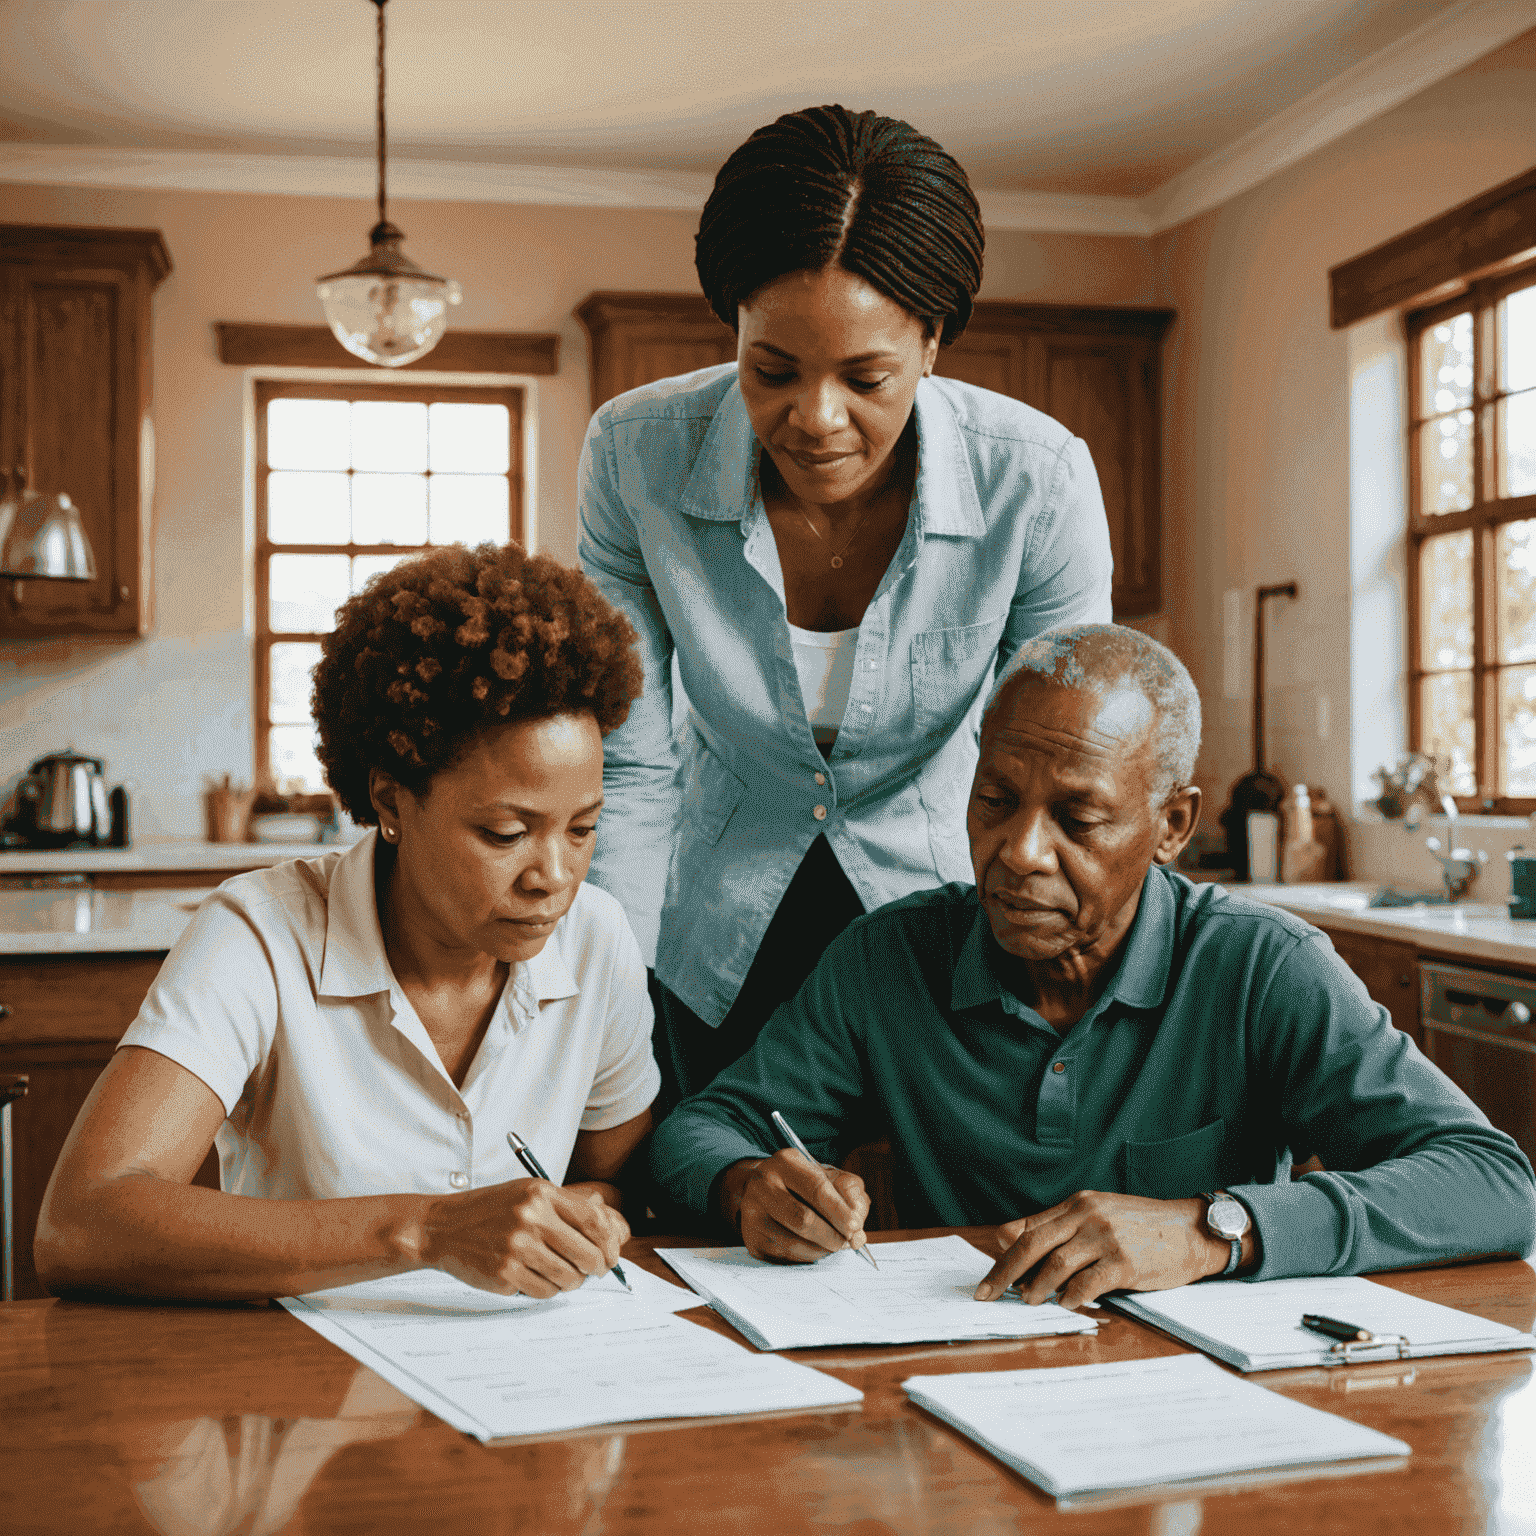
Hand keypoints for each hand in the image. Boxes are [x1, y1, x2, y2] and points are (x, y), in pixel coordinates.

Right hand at [420, 1178, 629, 1297]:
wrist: (443, 1226)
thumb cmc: (492, 1210)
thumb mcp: (528, 1194)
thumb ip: (566, 1208)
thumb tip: (610, 1234)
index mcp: (542, 1193)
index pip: (594, 1220)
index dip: (610, 1243)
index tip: (611, 1255)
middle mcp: (531, 1218)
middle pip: (586, 1253)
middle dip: (596, 1268)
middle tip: (593, 1271)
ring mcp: (517, 1247)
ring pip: (568, 1277)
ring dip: (571, 1281)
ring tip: (562, 1274)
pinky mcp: (505, 1274)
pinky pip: (544, 1291)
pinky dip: (547, 1289)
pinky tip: (537, 1277)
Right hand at [719, 1150, 870, 1263]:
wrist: (762, 1191)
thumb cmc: (802, 1184)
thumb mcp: (828, 1176)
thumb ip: (849, 1193)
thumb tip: (857, 1227)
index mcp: (786, 1162)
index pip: (816, 1188)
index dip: (839, 1211)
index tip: (856, 1227)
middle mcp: (762, 1184)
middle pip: (803, 1219)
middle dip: (832, 1235)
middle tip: (849, 1242)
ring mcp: (752, 1213)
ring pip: (793, 1243)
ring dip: (821, 1250)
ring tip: (834, 1245)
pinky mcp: (750, 1238)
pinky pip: (784, 1256)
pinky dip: (806, 1257)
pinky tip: (815, 1249)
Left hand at [973, 1191, 1236, 1309]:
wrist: (1192, 1230)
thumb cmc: (1143, 1227)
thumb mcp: (1100, 1216)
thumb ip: (1060, 1229)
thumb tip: (1009, 1241)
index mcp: (1078, 1204)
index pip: (1029, 1228)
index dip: (1004, 1255)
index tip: (989, 1278)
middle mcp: (1087, 1215)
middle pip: (1033, 1244)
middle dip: (1005, 1272)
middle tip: (987, 1294)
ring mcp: (1106, 1237)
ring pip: (1056, 1264)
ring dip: (1036, 1287)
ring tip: (1028, 1301)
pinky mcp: (1124, 1262)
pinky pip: (1087, 1283)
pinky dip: (1071, 1296)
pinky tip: (1066, 1304)